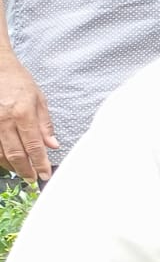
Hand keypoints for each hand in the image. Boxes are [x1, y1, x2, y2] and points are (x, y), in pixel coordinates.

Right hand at [0, 56, 57, 182]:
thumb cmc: (18, 81)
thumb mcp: (39, 99)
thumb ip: (45, 124)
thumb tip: (53, 145)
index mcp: (23, 114)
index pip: (34, 146)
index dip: (39, 163)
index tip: (45, 175)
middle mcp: (4, 121)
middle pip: (15, 153)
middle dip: (25, 170)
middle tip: (32, 180)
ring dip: (10, 166)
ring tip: (20, 172)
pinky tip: (5, 161)